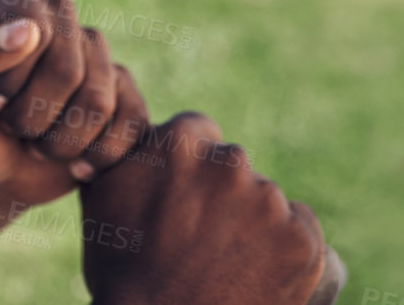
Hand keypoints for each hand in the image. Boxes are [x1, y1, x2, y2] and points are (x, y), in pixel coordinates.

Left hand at [0, 0, 150, 209]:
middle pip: (67, 65)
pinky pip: (129, 122)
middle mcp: (57, 15)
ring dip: (57, 141)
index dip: (11, 74)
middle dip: (30, 114)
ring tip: (33, 142)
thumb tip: (26, 29)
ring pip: (98, 99)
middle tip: (7, 125)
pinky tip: (71, 162)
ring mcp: (94, 53)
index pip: (34, 23)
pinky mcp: (122, 92)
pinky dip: (95, 156)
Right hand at [80, 112, 327, 304]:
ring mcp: (270, 202)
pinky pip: (301, 230)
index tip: (185, 196)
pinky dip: (285, 247)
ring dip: (252, 220)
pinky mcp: (302, 242)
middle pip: (233, 167)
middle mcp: (230, 162)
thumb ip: (121, 154)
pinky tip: (258, 270)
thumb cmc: (122, 271)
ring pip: (266, 199)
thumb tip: (123, 134)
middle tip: (203, 237)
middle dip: (221, 193)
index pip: (198, 133)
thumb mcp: (101, 198)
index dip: (190, 167)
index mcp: (179, 143)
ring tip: (227, 262)